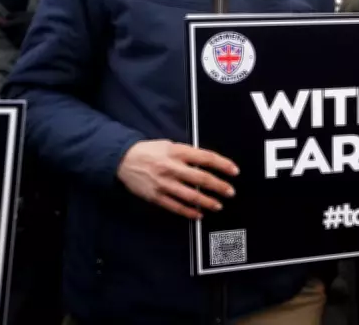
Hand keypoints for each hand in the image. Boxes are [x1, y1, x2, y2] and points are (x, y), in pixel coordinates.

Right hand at [117, 140, 238, 219]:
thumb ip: (187, 153)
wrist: (123, 160)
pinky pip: (176, 206)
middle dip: (219, 186)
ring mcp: (164, 183)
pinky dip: (189, 212)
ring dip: (207, 202)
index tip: (234, 171)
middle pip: (202, 178)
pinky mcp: (156, 196)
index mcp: (178, 152)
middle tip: (230, 192)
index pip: (206, 158)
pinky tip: (199, 214)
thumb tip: (207, 162)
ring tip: (218, 205)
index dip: (223, 164)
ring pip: (191, 195)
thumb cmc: (149, 151)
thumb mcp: (170, 145)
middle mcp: (172, 167)